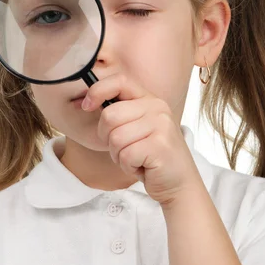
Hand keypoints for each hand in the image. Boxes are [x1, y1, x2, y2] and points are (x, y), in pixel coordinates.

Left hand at [81, 73, 201, 205]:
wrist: (179, 183)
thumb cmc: (151, 157)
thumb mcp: (136, 128)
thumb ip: (119, 113)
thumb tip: (85, 103)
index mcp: (150, 100)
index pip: (120, 81)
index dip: (97, 91)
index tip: (87, 106)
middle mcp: (158, 109)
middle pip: (110, 116)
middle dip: (107, 138)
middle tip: (124, 149)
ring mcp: (161, 126)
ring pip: (116, 138)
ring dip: (119, 155)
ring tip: (135, 159)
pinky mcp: (160, 147)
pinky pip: (126, 155)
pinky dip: (128, 166)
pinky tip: (142, 166)